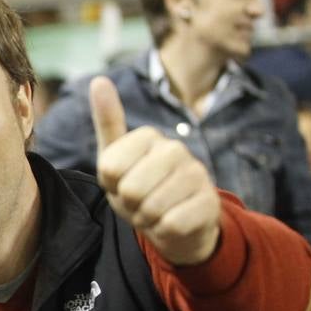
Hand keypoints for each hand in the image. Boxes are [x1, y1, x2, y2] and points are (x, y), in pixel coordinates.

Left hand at [91, 76, 220, 265]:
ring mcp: (198, 175)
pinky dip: (164, 231)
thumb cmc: (138, 187)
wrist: (174, 222)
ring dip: (146, 218)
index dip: (110, 184)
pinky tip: (172, 222)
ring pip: (151, 208)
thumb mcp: (114, 158)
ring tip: (154, 211)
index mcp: (149, 136)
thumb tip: (98, 79)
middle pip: (130, 189)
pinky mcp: (211, 203)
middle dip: (128, 204)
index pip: (110, 168)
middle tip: (138, 201)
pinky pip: (171, 224)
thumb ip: (107, 121)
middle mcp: (176, 149)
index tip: (120, 182)